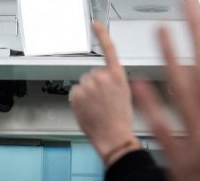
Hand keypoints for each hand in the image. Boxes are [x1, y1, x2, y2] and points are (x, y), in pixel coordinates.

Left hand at [71, 22, 141, 165]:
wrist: (113, 136)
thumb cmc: (120, 121)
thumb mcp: (124, 94)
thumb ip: (112, 82)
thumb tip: (100, 81)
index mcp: (118, 75)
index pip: (109, 49)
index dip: (101, 35)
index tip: (94, 25)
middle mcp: (103, 77)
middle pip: (92, 73)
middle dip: (95, 85)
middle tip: (102, 101)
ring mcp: (89, 85)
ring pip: (83, 84)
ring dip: (86, 93)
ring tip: (96, 107)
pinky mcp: (78, 94)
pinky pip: (75, 93)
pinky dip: (78, 100)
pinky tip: (88, 109)